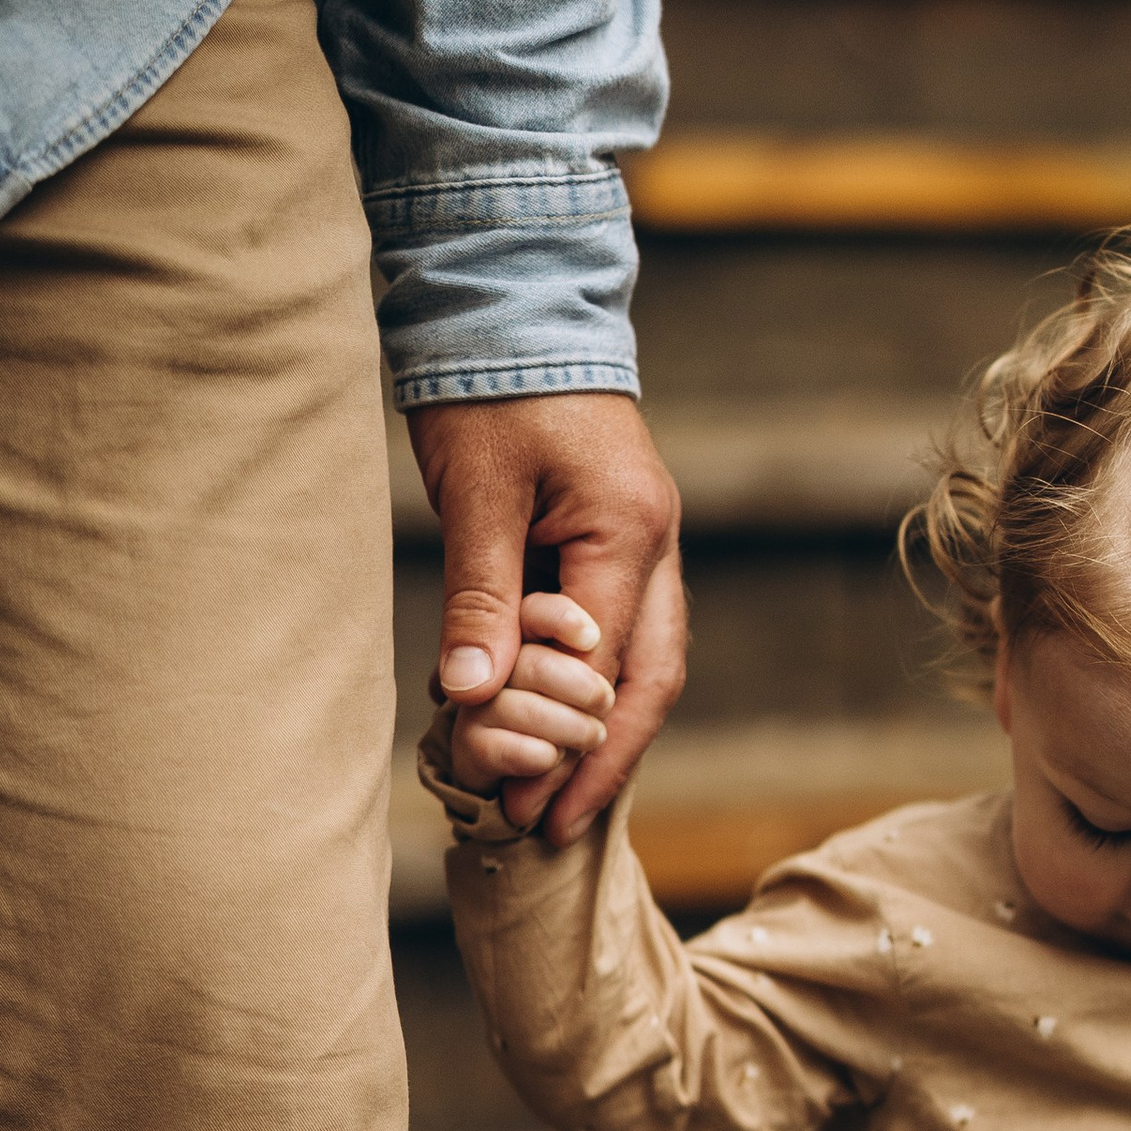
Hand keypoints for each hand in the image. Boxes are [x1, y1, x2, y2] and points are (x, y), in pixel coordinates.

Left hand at [410, 392, 684, 843]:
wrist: (514, 304)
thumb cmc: (493, 385)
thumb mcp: (477, 493)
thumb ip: (480, 595)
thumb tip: (474, 695)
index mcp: (630, 533)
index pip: (607, 665)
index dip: (568, 742)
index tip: (519, 801)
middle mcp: (657, 546)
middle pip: (650, 681)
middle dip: (606, 762)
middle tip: (551, 826)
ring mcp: (646, 544)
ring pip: (646, 663)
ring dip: (605, 736)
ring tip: (555, 798)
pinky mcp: (619, 540)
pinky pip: (621, 634)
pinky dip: (592, 690)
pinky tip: (556, 729)